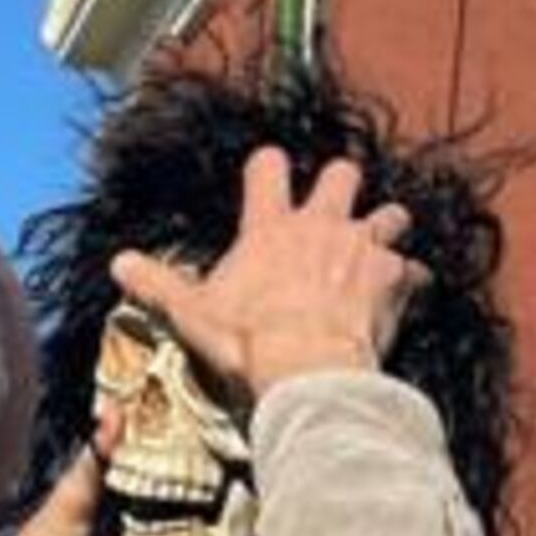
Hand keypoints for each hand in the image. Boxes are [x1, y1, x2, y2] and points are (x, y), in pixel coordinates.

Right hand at [111, 146, 419, 407]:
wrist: (308, 369)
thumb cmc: (248, 341)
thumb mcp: (192, 313)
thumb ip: (157, 284)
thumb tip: (118, 263)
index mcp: (270, 227)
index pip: (268, 167)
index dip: (269, 166)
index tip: (269, 175)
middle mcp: (321, 226)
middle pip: (341, 174)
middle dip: (342, 184)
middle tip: (336, 206)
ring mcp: (363, 248)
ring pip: (390, 213)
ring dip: (387, 226)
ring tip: (381, 245)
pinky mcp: (395, 279)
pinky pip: (416, 269)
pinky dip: (413, 280)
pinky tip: (408, 293)